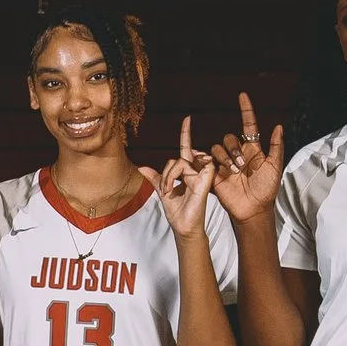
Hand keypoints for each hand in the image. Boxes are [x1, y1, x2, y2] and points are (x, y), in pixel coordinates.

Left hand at [154, 116, 216, 240]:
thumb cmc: (176, 211)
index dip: (186, 134)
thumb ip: (154, 178)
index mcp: (186, 171)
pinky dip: (178, 175)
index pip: (186, 148)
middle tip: (164, 188)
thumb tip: (141, 167)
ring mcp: (200, 175)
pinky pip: (191, 166)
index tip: (187, 119)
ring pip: (182, 160)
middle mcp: (195, 170)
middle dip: (166, 172)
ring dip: (170, 174)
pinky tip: (176, 186)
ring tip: (168, 189)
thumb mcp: (162, 191)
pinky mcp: (205, 181)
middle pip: (178, 157)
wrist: (183, 226)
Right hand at [209, 93, 285, 226]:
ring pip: (217, 148)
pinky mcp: (214, 174)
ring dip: (226, 158)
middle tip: (241, 166)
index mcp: (252, 150)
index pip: (248, 125)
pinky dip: (211, 162)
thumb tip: (279, 126)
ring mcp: (225, 163)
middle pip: (229, 138)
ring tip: (234, 172)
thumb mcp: (275, 167)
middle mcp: (237, 154)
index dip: (246, 110)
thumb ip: (276, 147)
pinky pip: (207, 161)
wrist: (253, 209)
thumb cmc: (266, 190)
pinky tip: (218, 170)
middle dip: (233, 148)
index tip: (242, 96)